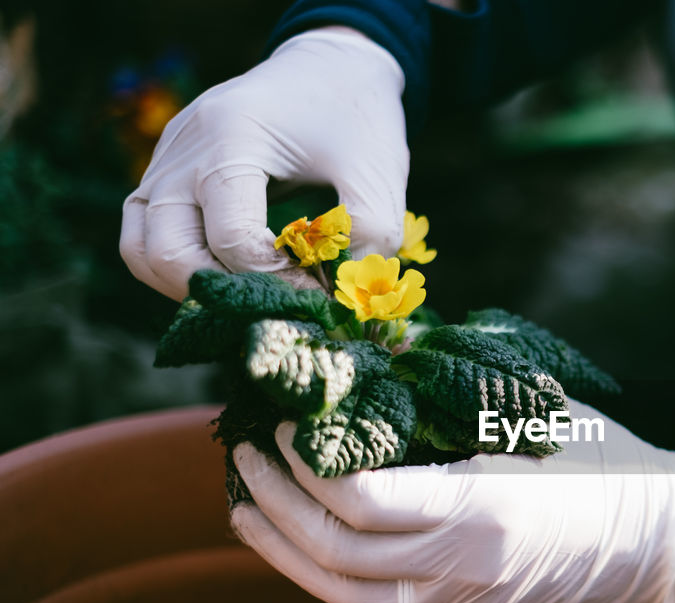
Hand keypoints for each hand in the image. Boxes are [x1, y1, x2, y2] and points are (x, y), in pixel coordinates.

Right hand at [120, 26, 408, 299]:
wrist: (329, 68)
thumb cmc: (355, 117)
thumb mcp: (378, 173)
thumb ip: (370, 234)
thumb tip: (345, 300)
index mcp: (232, 137)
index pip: (233, 239)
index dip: (278, 283)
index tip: (318, 296)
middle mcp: (184, 150)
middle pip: (168, 251)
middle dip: (225, 294)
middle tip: (278, 307)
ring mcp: (166, 161)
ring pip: (141, 250)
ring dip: (191, 288)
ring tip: (251, 298)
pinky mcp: (164, 174)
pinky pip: (145, 235)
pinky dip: (180, 267)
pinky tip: (231, 278)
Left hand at [230, 402, 674, 602]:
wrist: (654, 538)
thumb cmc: (601, 461)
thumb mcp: (530, 415)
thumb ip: (448, 392)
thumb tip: (367, 353)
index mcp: (483, 509)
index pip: (361, 501)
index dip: (304, 463)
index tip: (284, 422)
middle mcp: (463, 570)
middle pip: (334, 552)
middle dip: (273, 502)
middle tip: (246, 454)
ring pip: (342, 592)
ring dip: (282, 548)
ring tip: (247, 503)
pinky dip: (323, 570)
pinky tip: (302, 535)